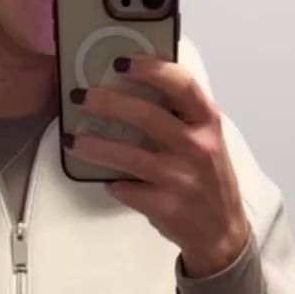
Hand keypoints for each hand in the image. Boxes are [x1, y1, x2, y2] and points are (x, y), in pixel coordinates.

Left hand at [67, 57, 250, 277]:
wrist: (221, 231)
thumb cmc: (207, 176)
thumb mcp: (205, 138)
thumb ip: (178, 114)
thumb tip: (132, 85)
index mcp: (207, 122)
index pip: (182, 85)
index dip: (151, 69)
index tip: (121, 62)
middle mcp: (197, 147)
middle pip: (148, 116)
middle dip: (109, 103)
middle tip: (81, 96)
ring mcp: (182, 179)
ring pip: (130, 157)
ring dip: (96, 146)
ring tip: (73, 141)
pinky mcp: (167, 207)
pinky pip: (128, 190)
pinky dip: (113, 184)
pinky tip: (106, 180)